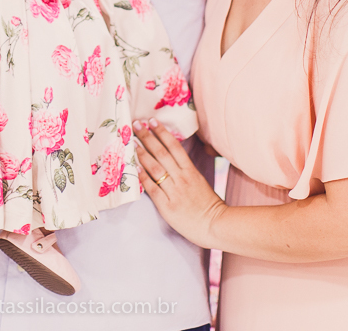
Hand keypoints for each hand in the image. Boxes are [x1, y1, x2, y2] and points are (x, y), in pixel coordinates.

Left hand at [133, 119, 225, 250]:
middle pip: (162, 153)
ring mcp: (174, 192)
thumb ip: (186, 171)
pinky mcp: (167, 206)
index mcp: (191, 171)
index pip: (174, 146)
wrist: (216, 225)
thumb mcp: (200, 182)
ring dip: (142, 153)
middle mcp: (182, 178)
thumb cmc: (208, 205)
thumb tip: (171, 158)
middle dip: (147, 137)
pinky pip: (152, 189)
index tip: (152, 121)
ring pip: (155, 168)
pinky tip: (135, 168)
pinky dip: (143, 177)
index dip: (162, 132)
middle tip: (136, 124)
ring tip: (132, 142)